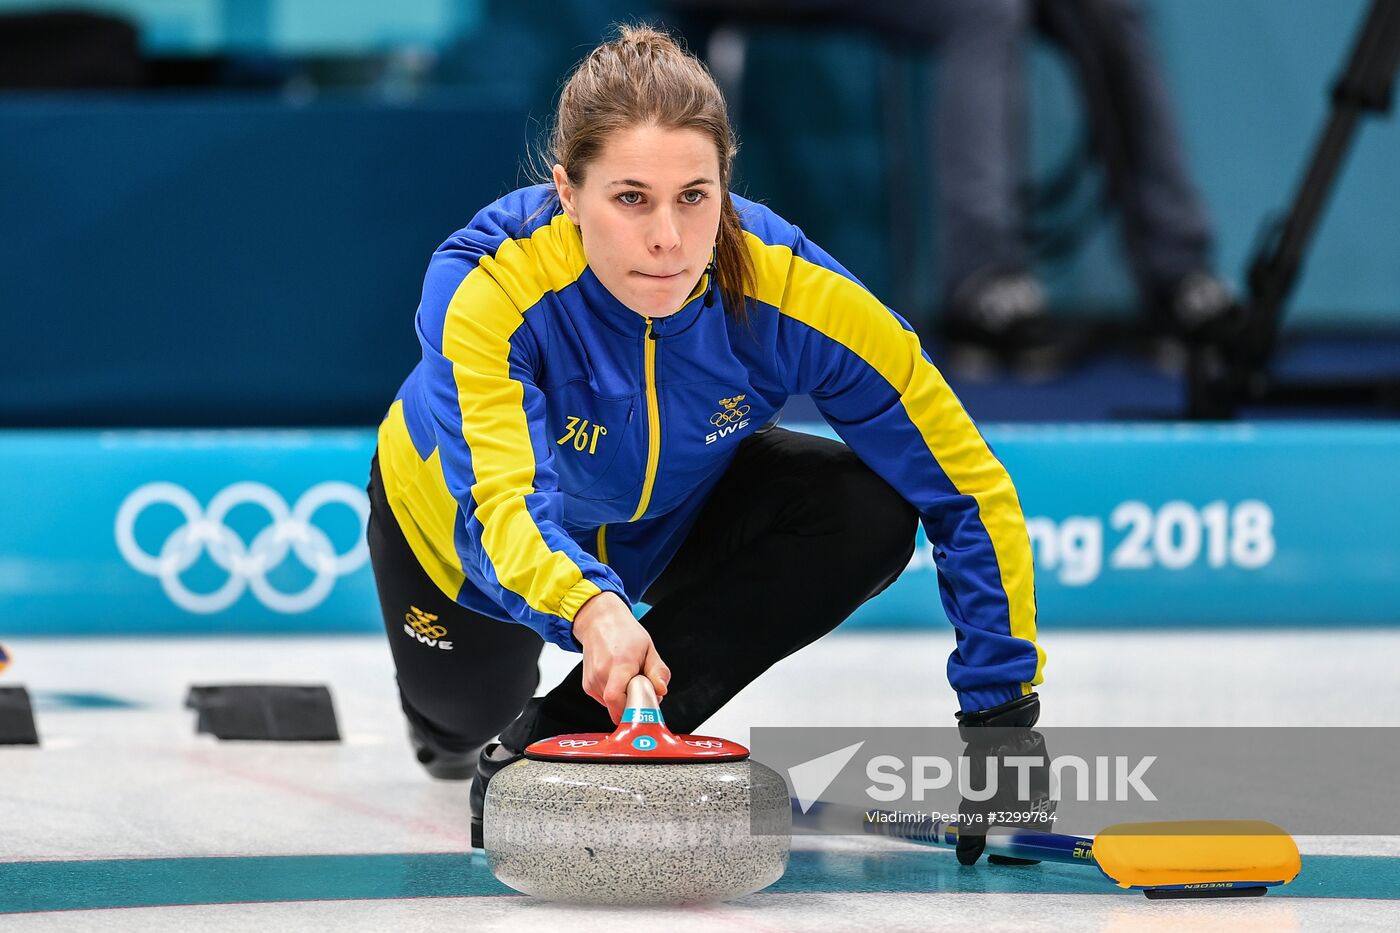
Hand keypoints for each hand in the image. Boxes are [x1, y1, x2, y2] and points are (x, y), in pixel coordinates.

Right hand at [572, 592, 669, 722]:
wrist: (599, 621)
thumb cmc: (624, 632)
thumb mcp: (648, 648)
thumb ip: (658, 671)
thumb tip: (661, 690)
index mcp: (619, 664)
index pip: (616, 700)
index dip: (633, 708)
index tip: (647, 701)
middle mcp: (601, 674)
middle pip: (617, 707)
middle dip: (632, 705)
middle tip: (641, 688)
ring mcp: (592, 681)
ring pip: (611, 706)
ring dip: (624, 700)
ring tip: (628, 679)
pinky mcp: (588, 686)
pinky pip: (604, 701)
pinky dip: (615, 696)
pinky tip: (619, 680)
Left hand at [953, 692, 1054, 865]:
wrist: (999, 725)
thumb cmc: (989, 766)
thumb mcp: (975, 804)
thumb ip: (973, 834)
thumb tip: (966, 859)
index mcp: (1036, 816)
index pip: (1030, 850)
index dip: (1010, 856)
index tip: (992, 855)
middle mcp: (1046, 803)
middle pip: (1025, 831)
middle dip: (1002, 833)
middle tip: (981, 828)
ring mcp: (1044, 784)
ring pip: (1024, 809)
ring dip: (1004, 812)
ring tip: (982, 802)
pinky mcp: (1039, 768)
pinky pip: (1025, 790)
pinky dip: (1008, 794)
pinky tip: (991, 785)